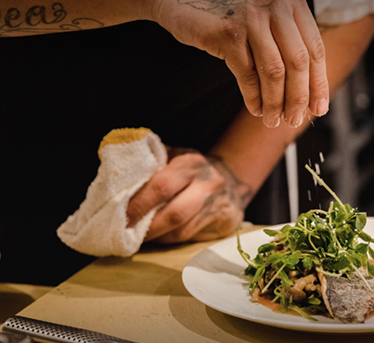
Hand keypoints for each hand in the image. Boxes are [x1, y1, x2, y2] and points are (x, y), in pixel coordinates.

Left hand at [126, 147, 252, 242]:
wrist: (232, 180)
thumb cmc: (194, 169)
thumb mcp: (175, 156)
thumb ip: (151, 164)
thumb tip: (117, 178)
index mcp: (192, 163)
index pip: (162, 186)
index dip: (139, 204)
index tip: (120, 216)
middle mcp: (209, 184)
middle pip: (174, 214)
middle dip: (147, 228)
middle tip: (126, 234)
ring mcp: (219, 206)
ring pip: (182, 232)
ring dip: (157, 238)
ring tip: (138, 238)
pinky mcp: (225, 224)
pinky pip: (191, 238)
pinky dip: (170, 241)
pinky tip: (159, 237)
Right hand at [142, 0, 328, 127]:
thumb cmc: (222, 6)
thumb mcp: (262, 12)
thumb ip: (284, 35)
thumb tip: (303, 85)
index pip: (314, 48)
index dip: (318, 83)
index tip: (318, 107)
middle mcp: (275, 4)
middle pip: (299, 62)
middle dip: (299, 98)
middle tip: (295, 119)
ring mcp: (251, 17)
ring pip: (275, 72)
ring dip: (276, 103)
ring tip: (273, 120)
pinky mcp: (227, 32)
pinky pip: (247, 74)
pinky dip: (253, 97)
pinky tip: (255, 108)